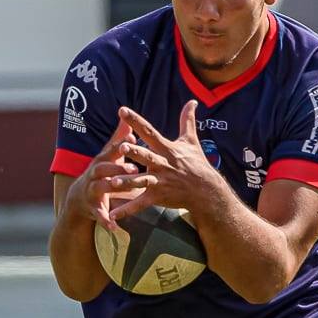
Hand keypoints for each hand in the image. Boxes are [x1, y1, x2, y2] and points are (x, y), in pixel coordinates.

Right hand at [66, 117, 146, 230]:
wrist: (78, 198)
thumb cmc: (100, 173)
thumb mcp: (107, 156)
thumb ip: (118, 140)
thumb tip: (127, 120)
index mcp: (100, 161)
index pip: (110, 151)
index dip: (120, 145)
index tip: (132, 138)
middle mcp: (93, 174)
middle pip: (104, 168)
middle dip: (118, 167)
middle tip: (135, 168)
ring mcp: (91, 191)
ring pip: (101, 188)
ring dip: (114, 188)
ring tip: (128, 190)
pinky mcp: (92, 208)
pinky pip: (99, 214)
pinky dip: (106, 220)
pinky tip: (115, 227)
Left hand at [111, 102, 224, 220]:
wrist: (206, 191)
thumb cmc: (197, 164)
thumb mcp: (191, 141)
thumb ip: (187, 120)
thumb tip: (192, 102)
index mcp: (166, 148)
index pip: (149, 131)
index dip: (135, 121)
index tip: (122, 111)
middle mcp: (162, 164)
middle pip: (146, 156)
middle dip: (134, 153)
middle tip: (121, 147)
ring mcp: (160, 181)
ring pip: (141, 180)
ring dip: (127, 182)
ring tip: (113, 182)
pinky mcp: (158, 197)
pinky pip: (140, 203)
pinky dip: (127, 210)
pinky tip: (112, 215)